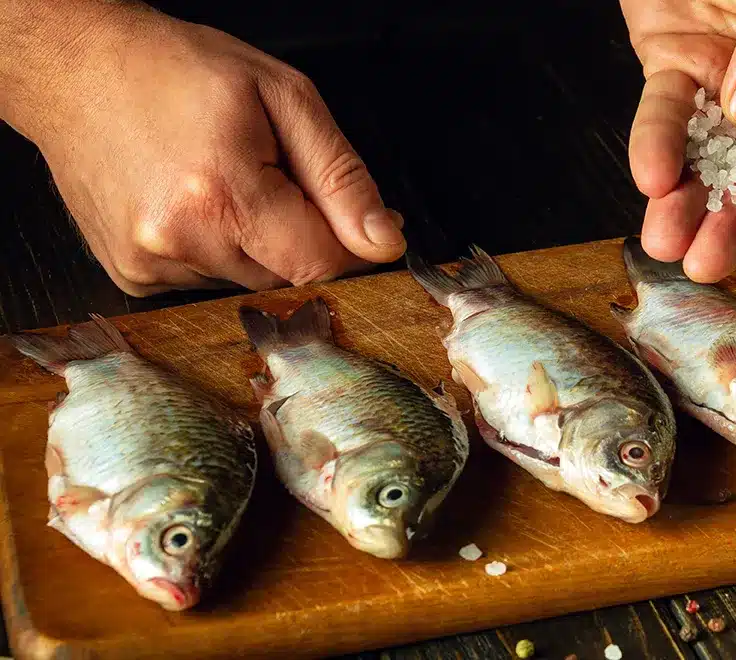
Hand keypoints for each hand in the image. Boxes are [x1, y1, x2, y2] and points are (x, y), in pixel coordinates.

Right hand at [5, 3, 405, 295]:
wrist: (75, 67)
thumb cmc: (177, 68)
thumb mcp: (284, 98)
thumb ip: (342, 178)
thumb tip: (383, 242)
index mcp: (223, 196)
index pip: (322, 263)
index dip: (351, 245)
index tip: (357, 220)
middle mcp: (180, 241)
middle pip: (287, 274)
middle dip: (298, 232)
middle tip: (272, 173)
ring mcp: (149, 265)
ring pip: (248, 279)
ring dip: (255, 240)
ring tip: (221, 179)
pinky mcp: (132, 276)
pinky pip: (206, 279)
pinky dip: (216, 247)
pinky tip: (193, 201)